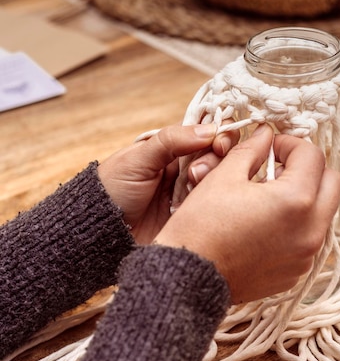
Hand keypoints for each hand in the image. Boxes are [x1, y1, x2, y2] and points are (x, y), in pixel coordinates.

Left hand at [97, 124, 238, 244]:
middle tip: (194, 173)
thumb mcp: (138, 159)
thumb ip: (172, 140)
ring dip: (210, 179)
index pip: (205, 131)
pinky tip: (191, 204)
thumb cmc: (111, 189)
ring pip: (219, 176)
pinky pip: (214, 201)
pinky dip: (209, 199)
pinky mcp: (193, 212)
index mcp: (171, 146)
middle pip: (218, 153)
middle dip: (213, 159)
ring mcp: (190, 189)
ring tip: (189, 188)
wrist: (100, 232)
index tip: (218, 142)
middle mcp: (184, 164)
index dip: (218, 133)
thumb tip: (209, 129)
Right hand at [154, 124, 339, 303]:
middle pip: (332, 182)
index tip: (270, 148)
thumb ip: (252, 150)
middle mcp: (311, 230)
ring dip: (306, 197)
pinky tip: (266, 223)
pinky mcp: (297, 272)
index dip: (290, 144)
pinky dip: (297, 224)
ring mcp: (307, 254)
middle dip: (308, 169)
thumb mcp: (224, 176)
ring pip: (324, 212)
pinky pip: (310, 238)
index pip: (313, 156)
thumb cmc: (201, 226)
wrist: (187, 279)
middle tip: (277, 169)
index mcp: (296, 200)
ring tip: (270, 197)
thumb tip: (265, 135)